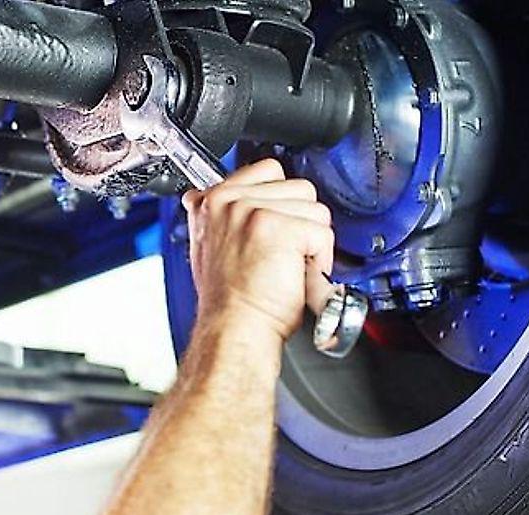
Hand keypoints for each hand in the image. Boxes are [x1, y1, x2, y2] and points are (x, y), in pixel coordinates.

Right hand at [182, 158, 334, 341]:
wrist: (233, 330)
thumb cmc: (227, 300)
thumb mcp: (208, 247)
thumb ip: (218, 217)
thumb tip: (205, 196)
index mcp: (211, 202)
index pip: (267, 170)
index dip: (282, 202)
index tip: (274, 231)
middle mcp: (229, 201)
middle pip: (298, 188)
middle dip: (300, 223)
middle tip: (280, 255)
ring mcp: (252, 211)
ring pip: (314, 208)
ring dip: (311, 242)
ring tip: (286, 266)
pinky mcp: (278, 227)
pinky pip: (322, 233)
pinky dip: (320, 261)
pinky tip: (296, 276)